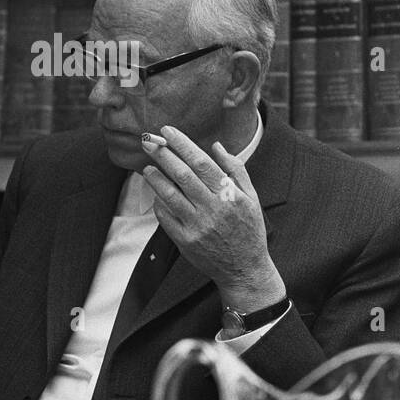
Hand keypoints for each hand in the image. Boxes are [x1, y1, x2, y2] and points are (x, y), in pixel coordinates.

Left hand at [140, 125, 285, 312]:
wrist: (244, 268)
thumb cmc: (249, 230)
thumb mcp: (252, 198)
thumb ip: (235, 170)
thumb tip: (216, 146)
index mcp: (229, 195)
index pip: (201, 162)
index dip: (182, 144)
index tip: (168, 131)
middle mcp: (212, 209)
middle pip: (182, 175)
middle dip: (163, 154)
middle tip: (148, 140)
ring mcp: (197, 226)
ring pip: (169, 195)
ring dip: (155, 178)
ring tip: (147, 167)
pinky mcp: (185, 241)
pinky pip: (165, 217)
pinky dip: (158, 203)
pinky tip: (156, 195)